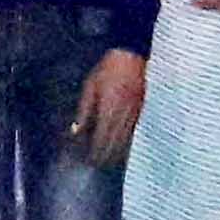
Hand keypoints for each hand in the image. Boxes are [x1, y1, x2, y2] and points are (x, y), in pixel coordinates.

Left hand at [74, 51, 146, 166]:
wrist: (132, 54)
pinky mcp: (142, 109)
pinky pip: (135, 131)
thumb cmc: (108, 68)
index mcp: (109, 108)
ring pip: (126, 139)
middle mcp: (123, 113)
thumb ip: (84, 111)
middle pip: (114, 142)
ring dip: (117, 152)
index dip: (95, 150)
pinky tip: (125, 147)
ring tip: (110, 162)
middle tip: (98, 165)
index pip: (101, 137)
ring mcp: (135, 112)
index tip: (89, 160)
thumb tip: (76, 130)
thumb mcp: (90, 87)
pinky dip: (129, 141)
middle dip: (106, 155)